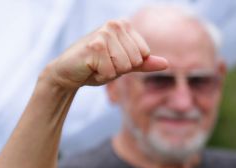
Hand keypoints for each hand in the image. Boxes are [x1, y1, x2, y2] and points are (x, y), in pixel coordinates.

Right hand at [45, 19, 167, 89]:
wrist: (69, 72)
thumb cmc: (97, 66)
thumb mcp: (125, 65)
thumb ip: (145, 64)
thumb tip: (167, 64)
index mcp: (124, 25)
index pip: (144, 53)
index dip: (130, 63)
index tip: (113, 59)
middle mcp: (115, 24)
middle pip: (136, 60)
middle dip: (120, 68)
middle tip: (103, 63)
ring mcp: (104, 33)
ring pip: (125, 66)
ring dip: (110, 72)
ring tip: (96, 65)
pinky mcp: (94, 45)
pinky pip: (111, 71)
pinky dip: (101, 75)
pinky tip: (90, 68)